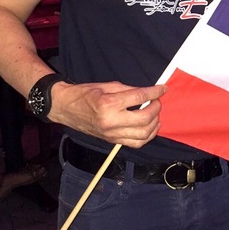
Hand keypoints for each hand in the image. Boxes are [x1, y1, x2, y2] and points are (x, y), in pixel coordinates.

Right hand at [50, 81, 166, 147]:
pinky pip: (135, 143)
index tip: (163, 88)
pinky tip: (150, 126)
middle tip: (157, 101)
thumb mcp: (107, 86)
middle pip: (144, 119)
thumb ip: (128, 90)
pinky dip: (147, 136)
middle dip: (156, 109)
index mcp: (108, 104)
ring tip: (155, 113)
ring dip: (155, 124)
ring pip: (143, 135)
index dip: (154, 92)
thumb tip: (147, 92)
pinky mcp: (112, 141)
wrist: (65, 108)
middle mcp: (111, 121)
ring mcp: (112, 134)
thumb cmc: (84, 94)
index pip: (139, 97)